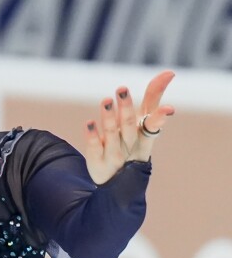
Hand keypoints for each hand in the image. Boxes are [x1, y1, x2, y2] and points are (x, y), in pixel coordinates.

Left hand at [84, 70, 174, 184]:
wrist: (116, 185)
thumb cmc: (131, 146)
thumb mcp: (142, 123)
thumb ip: (153, 98)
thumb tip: (168, 73)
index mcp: (144, 137)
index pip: (152, 124)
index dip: (159, 117)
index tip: (168, 109)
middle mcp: (130, 146)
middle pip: (129, 126)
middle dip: (126, 108)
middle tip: (122, 89)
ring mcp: (114, 156)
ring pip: (113, 135)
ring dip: (109, 117)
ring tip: (106, 100)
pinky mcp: (98, 162)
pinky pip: (95, 147)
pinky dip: (93, 135)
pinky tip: (89, 123)